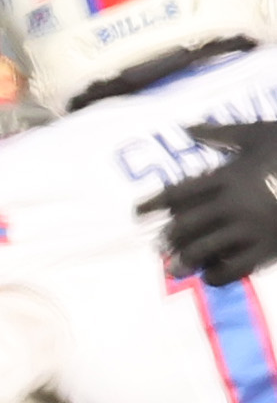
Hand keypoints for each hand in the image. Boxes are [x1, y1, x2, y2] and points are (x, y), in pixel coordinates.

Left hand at [143, 120, 276, 290]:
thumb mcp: (258, 134)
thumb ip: (222, 134)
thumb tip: (188, 128)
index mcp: (228, 176)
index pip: (179, 193)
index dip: (154, 204)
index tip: (138, 213)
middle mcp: (235, 203)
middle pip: (187, 225)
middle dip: (169, 238)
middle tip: (159, 247)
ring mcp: (251, 227)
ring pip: (205, 250)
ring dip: (186, 261)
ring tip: (177, 268)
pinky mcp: (268, 247)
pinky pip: (234, 269)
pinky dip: (217, 275)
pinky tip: (211, 275)